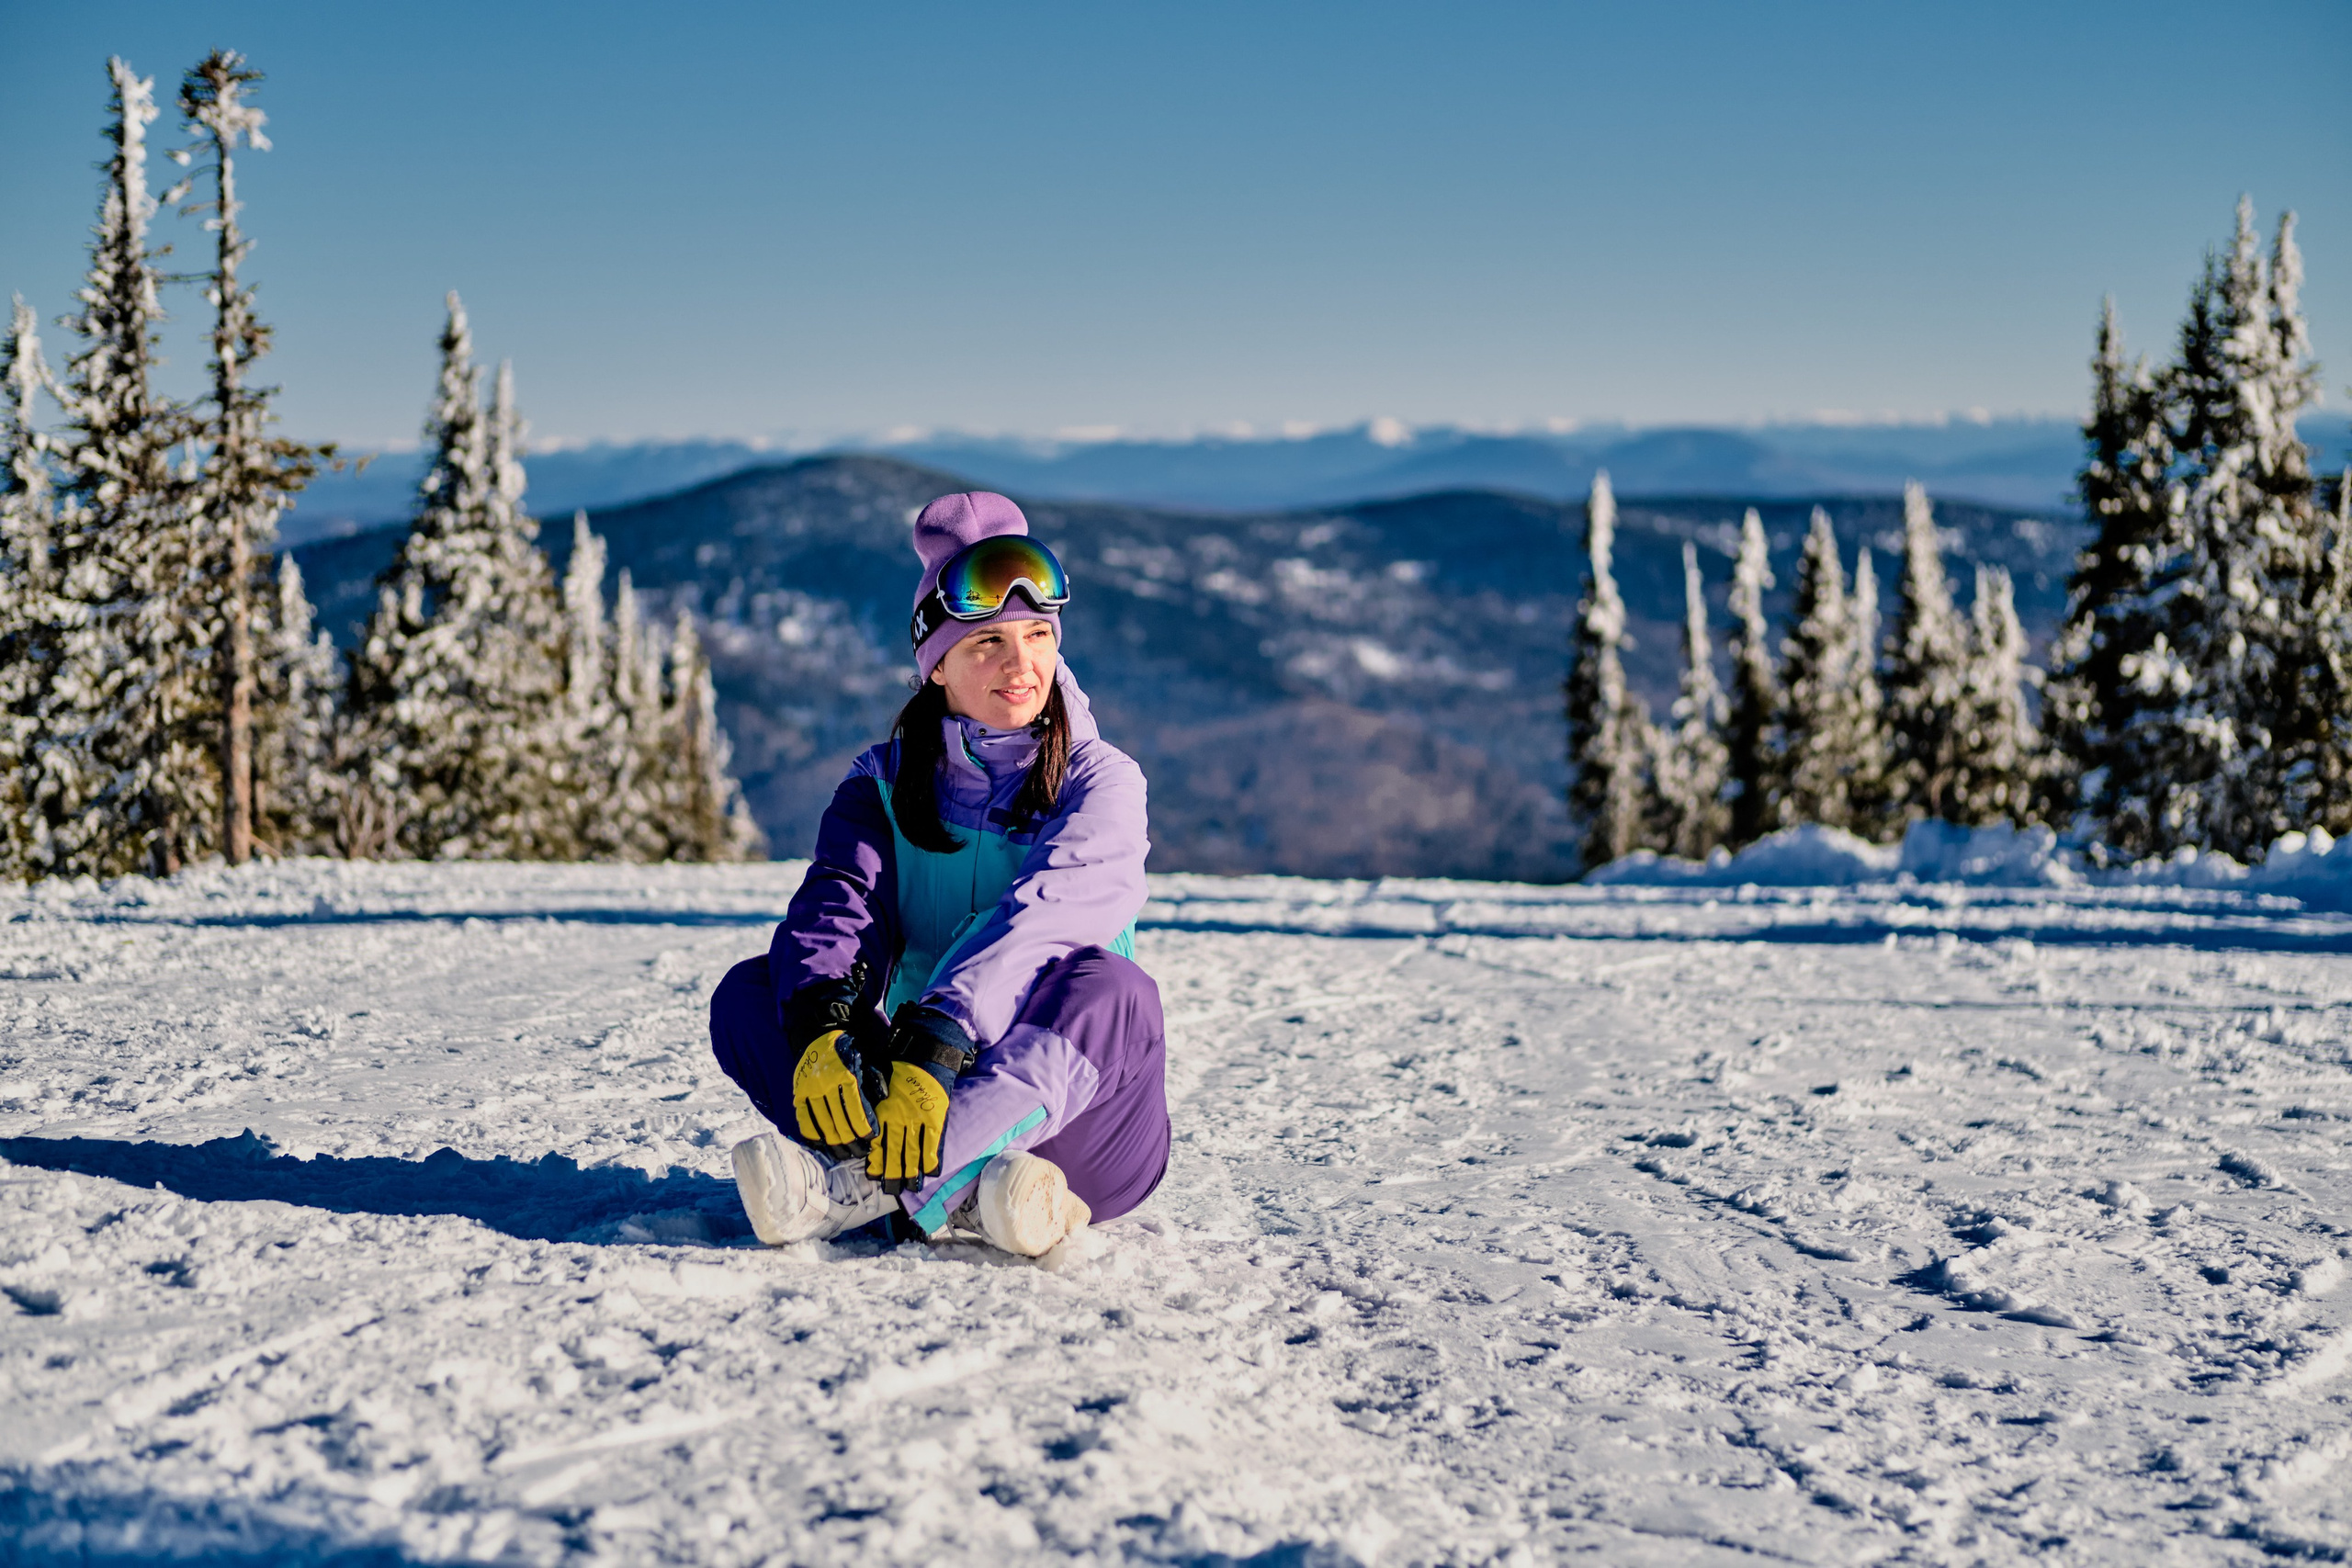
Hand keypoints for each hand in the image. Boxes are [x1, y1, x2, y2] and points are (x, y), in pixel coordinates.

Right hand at [791, 1029, 872, 1156]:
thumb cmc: (848, 1051)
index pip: (856, 1111)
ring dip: (834, 1143)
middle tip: (860, 1153)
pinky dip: (813, 1134)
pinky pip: (804, 1119)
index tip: (871, 1139)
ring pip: (823, 1124)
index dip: (864, 1129)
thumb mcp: (866, 1061)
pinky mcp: (798, 1093)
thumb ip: (875, 1080)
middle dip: (852, 1141)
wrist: (818, 1035)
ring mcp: (809, 1090)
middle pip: (840, 1122)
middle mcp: (826, 1085)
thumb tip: (883, 1100)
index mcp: (846, 1077)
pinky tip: (821, 1144)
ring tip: (844, 1154)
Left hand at [867, 1061, 951, 1194]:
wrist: (926, 1055)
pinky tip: (930, 1172)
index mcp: (883, 1110)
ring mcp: (918, 1120)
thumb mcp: (879, 1085)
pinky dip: (931, 1158)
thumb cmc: (900, 1067)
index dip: (876, 1160)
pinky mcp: (936, 1118)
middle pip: (894, 1151)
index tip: (873, 1175)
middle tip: (891, 1191)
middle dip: (892, 1173)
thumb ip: (876, 1105)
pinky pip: (933, 1143)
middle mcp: (899, 1118)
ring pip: (912, 1151)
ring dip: (911, 1172)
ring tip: (909, 1188)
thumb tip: (870, 1127)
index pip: (878, 1141)